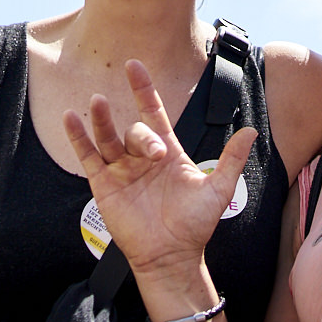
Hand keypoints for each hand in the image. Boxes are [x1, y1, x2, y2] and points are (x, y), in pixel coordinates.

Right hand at [61, 59, 257, 287]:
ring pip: (108, 137)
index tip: (134, 66)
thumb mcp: (218, 189)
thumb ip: (231, 159)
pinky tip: (70, 118)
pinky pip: (88, 157)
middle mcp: (142, 157)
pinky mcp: (104, 186)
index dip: (143, 89)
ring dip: (101, 119)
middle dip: (141, 135)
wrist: (172, 255)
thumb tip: (252, 131)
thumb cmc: (195, 224)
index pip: (152, 112)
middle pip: (135, 131)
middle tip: (153, 153)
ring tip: (97, 101)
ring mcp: (121, 170)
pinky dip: (78, 137)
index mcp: (168, 151)